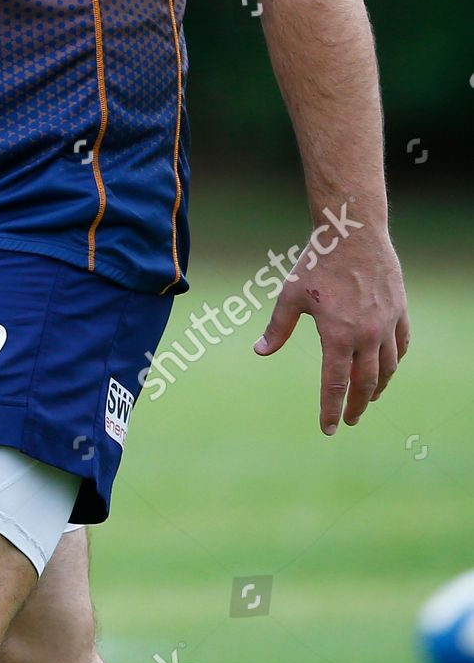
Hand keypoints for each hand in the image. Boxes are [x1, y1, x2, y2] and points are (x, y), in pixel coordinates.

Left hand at [254, 230, 409, 433]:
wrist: (353, 232)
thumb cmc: (317, 262)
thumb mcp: (291, 295)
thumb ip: (277, 327)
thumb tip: (260, 351)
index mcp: (338, 336)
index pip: (335, 384)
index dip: (332, 409)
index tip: (329, 429)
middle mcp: (366, 336)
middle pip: (365, 384)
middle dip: (357, 406)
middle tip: (351, 420)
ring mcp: (386, 324)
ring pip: (388, 368)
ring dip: (378, 388)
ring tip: (369, 399)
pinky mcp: (399, 311)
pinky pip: (401, 345)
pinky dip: (395, 361)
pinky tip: (388, 368)